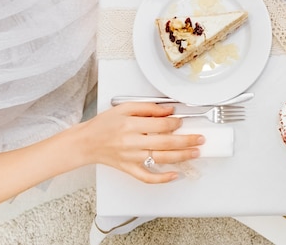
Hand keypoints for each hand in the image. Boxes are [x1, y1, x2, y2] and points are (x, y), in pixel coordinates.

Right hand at [79, 103, 204, 182]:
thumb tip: (168, 111)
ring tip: (195, 152)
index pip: (160, 125)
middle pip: (165, 142)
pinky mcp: (128, 169)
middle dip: (186, 140)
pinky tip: (174, 175)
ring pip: (160, 159)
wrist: (86, 142)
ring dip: (181, 156)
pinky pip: (147, 177)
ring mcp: (131, 158)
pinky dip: (162, 178)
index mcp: (131, 125)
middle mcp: (132, 142)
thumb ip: (148, 108)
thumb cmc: (104, 124)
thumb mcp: (124, 108)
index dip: (175, 123)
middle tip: (199, 139)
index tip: (181, 121)